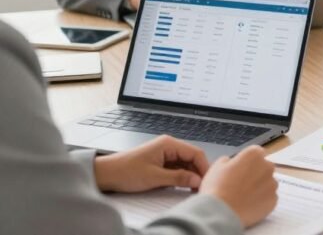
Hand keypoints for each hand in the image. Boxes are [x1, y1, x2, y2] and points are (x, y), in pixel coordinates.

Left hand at [94, 135, 208, 192]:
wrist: (105, 174)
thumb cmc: (125, 172)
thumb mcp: (155, 178)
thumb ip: (178, 178)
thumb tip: (197, 180)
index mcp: (169, 144)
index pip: (196, 153)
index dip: (204, 167)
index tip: (207, 181)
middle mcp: (168, 146)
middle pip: (192, 158)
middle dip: (197, 172)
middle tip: (200, 187)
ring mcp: (164, 153)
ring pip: (185, 163)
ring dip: (189, 175)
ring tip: (192, 189)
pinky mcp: (160, 161)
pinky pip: (177, 167)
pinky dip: (181, 176)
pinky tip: (181, 186)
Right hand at [200, 145, 277, 227]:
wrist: (220, 213)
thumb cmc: (217, 187)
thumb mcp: (217, 166)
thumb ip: (229, 160)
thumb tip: (233, 163)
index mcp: (254, 154)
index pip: (255, 153)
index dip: (246, 162)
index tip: (239, 170)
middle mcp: (268, 166)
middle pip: (263, 167)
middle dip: (255, 173)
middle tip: (240, 185)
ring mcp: (272, 184)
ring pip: (267, 183)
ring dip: (259, 187)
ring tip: (243, 197)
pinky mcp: (274, 200)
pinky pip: (268, 198)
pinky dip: (261, 201)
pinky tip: (248, 205)